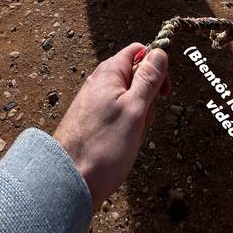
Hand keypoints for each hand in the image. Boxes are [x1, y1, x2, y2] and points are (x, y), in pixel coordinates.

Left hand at [53, 43, 169, 209]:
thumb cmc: (103, 146)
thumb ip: (148, 79)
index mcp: (109, 72)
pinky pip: (119, 116)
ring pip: (129, 100)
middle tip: (141, 120)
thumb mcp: (135, 109)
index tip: (163, 92)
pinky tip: (120, 145)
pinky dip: (126, 128)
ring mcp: (95, 101)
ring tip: (129, 137)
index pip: (139, 51)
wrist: (69, 180)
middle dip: (147, 99)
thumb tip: (160, 52)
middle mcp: (100, 82)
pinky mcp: (93, 120)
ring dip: (138, 118)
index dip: (156, 67)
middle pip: (136, 77)